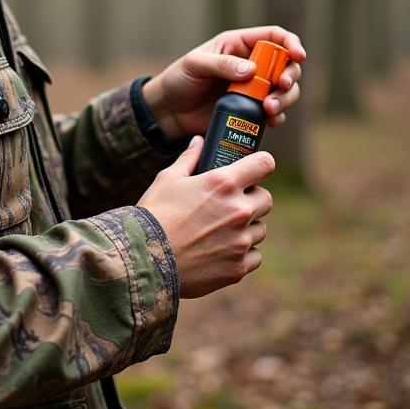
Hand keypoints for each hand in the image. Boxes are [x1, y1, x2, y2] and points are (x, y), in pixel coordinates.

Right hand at [138, 137, 273, 297]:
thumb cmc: (153, 216)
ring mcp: (240, 241)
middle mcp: (238, 211)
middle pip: (266, 199)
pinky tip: (220, 252)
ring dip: (246, 228)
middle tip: (230, 205)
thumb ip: (189, 158)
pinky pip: (254, 256)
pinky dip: (242, 254)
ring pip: (260, 229)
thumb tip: (199, 141)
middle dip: (251, 199)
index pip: (264, 164)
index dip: (260, 165)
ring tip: (220, 231)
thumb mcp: (167, 180)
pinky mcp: (238, 268)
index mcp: (223, 183)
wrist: (143, 261)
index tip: (254, 171)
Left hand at [142, 26, 305, 140]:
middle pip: (286, 65)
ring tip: (269, 109)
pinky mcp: (251, 111)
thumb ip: (221, 64)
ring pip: (285, 91)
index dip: (290, 42)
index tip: (298, 55)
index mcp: (239, 45)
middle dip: (290, 75)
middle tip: (282, 86)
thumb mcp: (195, 65)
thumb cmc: (178, 80)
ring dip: (285, 99)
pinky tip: (270, 121)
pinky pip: (274, 113)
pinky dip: (278, 116)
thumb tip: (251, 70)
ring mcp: (253, 89)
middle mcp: (251, 65)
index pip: (273, 37)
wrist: (169, 112)